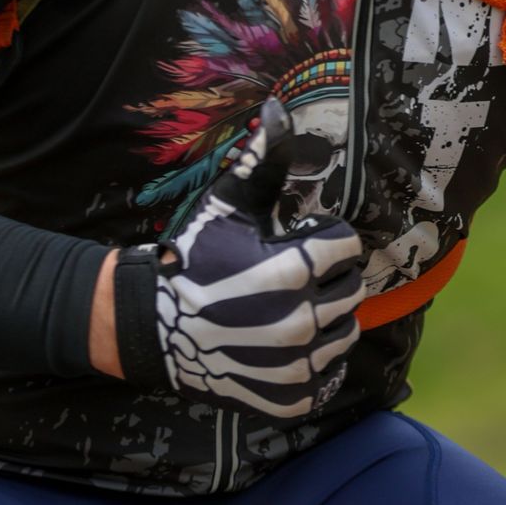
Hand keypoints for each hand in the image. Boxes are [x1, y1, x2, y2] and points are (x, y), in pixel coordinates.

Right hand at [115, 97, 362, 419]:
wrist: (154, 325)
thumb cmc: (195, 255)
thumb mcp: (228, 200)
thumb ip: (263, 156)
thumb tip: (277, 106)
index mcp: (294, 271)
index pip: (348, 246)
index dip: (324, 237)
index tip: (297, 240)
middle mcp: (302, 322)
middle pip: (351, 289)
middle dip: (329, 276)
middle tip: (293, 274)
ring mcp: (296, 366)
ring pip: (345, 333)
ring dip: (327, 317)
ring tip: (291, 306)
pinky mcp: (289, 398)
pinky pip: (328, 377)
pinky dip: (317, 361)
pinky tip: (288, 343)